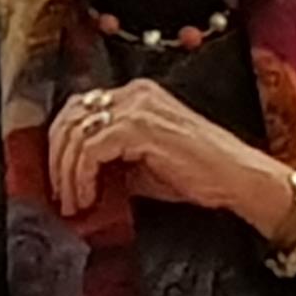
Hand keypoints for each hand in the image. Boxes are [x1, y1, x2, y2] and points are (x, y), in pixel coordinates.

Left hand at [45, 80, 295, 237]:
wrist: (238, 178)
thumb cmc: (200, 174)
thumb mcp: (144, 164)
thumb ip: (112, 161)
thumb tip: (77, 178)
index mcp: (136, 96)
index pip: (80, 109)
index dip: (62, 144)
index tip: (59, 179)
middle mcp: (134, 94)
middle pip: (70, 117)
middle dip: (57, 159)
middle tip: (58, 194)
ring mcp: (137, 107)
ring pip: (76, 133)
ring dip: (67, 173)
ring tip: (72, 202)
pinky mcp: (140, 127)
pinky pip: (91, 149)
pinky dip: (82, 176)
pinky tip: (88, 197)